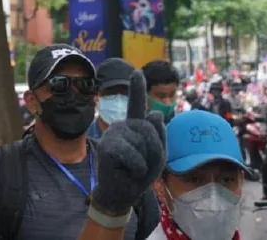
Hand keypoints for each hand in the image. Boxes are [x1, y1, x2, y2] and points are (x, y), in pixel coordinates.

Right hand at [91, 70, 166, 214]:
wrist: (123, 193)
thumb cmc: (140, 173)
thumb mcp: (158, 155)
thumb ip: (159, 134)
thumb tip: (154, 112)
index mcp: (136, 125)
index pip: (137, 104)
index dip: (136, 88)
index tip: (136, 72)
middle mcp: (123, 125)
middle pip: (150, 129)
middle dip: (154, 151)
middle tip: (142, 164)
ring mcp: (113, 133)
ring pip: (143, 142)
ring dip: (145, 162)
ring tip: (133, 168)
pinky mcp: (107, 145)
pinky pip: (133, 155)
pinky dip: (136, 167)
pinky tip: (127, 171)